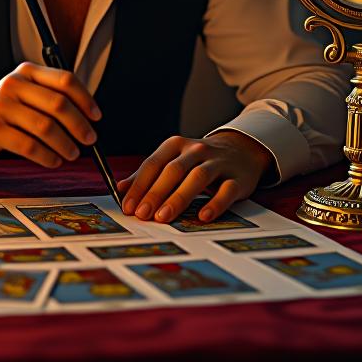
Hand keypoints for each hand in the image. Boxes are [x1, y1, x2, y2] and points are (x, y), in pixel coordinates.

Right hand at [0, 62, 100, 168]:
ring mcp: (1, 106)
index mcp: (26, 71)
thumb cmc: (2, 111)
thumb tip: (88, 116)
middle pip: (59, 104)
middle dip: (79, 125)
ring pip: (46, 127)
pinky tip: (53, 160)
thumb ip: (51, 96)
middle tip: (89, 139)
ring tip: (72, 153)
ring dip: (65, 144)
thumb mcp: (25, 93)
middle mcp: (13, 84)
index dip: (86, 99)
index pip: (65, 80)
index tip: (96, 117)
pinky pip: (29, 146)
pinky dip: (47, 156)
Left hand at [117, 131, 271, 224]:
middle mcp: (196, 150)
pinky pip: (226, 190)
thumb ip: (149, 174)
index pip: (153, 164)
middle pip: (173, 171)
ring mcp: (218, 163)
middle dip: (155, 193)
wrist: (241, 149)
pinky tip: (203, 216)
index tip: (128, 206)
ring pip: (197, 178)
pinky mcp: (237, 178)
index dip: (139, 185)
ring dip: (178, 198)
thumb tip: (120, 189)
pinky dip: (215, 203)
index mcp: (176, 145)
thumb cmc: (200, 159)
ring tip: (164, 217)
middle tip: (142, 214)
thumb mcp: (173, 159)